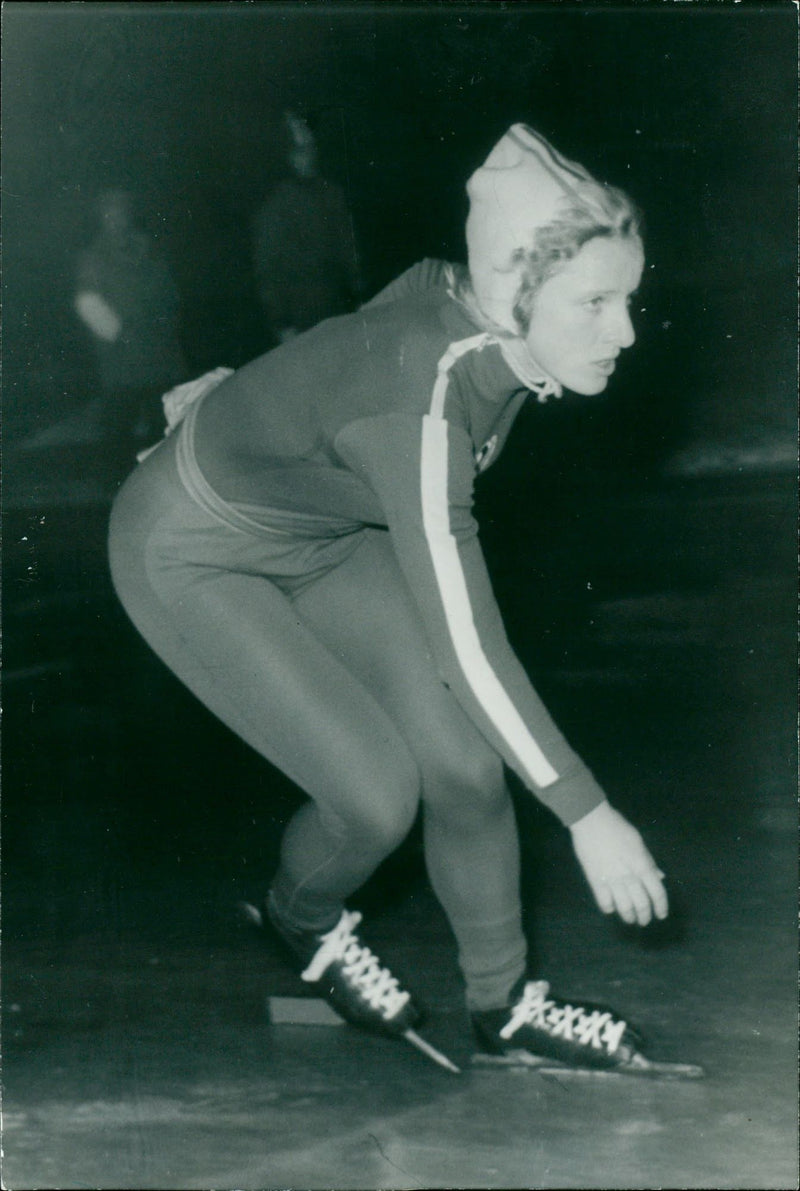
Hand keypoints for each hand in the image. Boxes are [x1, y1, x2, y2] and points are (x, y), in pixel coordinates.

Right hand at [569, 801, 667, 925]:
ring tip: (629, 918)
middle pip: (641, 904)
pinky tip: (610, 906)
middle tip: (644, 920)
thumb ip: (648, 861)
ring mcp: (611, 880)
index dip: (661, 907)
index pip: (657, 893)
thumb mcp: (638, 841)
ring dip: (628, 916)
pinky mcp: (595, 881)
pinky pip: (604, 903)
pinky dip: (609, 908)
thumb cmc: (617, 826)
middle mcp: (629, 876)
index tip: (661, 914)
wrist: (591, 820)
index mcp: (642, 865)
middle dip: (645, 916)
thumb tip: (659, 877)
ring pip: (624, 907)